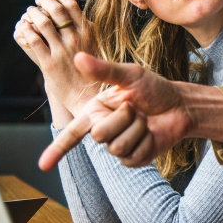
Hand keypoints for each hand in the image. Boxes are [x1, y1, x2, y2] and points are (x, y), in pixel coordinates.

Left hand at [13, 0, 98, 115]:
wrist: (88, 95)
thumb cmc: (90, 65)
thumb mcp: (91, 39)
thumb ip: (79, 18)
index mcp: (88, 32)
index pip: (71, 4)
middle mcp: (76, 39)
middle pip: (56, 10)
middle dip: (44, 1)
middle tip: (38, 0)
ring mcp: (62, 51)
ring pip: (43, 23)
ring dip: (33, 13)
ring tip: (29, 11)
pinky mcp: (49, 64)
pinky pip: (34, 41)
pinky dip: (27, 30)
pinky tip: (24, 26)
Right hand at [38, 53, 222, 170]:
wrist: (180, 105)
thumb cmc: (154, 88)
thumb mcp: (131, 75)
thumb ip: (104, 70)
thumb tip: (78, 57)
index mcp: (96, 111)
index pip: (72, 133)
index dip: (56, 150)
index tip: (42, 165)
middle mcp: (103, 130)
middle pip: (99, 134)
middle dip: (123, 118)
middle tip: (136, 108)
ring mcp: (118, 146)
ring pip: (117, 146)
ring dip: (137, 129)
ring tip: (145, 119)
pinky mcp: (134, 159)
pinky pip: (132, 156)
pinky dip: (145, 141)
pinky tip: (151, 133)